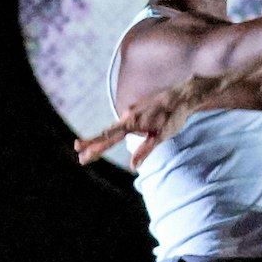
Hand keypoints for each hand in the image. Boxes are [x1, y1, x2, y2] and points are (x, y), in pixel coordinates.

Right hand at [76, 78, 206, 167]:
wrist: (182, 95)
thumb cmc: (173, 117)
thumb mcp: (161, 136)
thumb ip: (145, 150)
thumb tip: (133, 166)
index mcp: (132, 123)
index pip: (108, 137)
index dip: (93, 144)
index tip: (80, 150)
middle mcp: (128, 115)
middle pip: (107, 133)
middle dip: (93, 144)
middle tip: (80, 156)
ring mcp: (132, 110)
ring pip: (117, 128)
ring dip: (106, 138)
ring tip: (95, 149)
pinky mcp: (137, 108)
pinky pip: (126, 121)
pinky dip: (119, 130)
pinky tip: (124, 134)